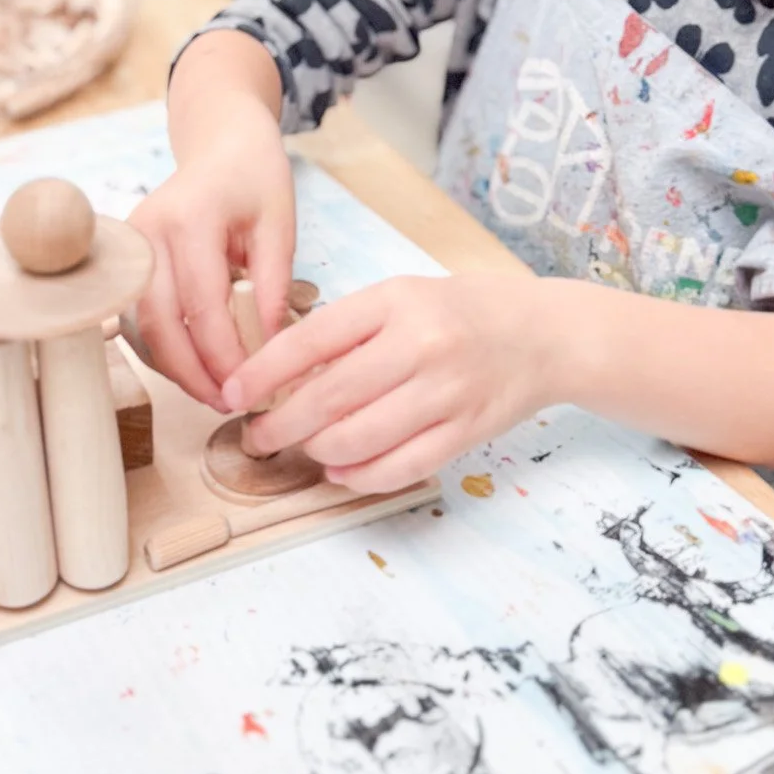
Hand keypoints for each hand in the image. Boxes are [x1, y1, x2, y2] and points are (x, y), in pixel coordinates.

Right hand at [129, 93, 295, 409]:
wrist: (220, 141)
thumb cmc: (255, 178)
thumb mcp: (280, 225)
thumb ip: (273, 285)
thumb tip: (270, 351)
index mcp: (189, 218)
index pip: (202, 304)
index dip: (224, 355)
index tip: (250, 387)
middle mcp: (148, 232)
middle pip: (159, 322)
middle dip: (192, 372)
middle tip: (228, 403)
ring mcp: (131, 244)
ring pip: (141, 325)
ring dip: (174, 366)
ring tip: (213, 392)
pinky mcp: (128, 258)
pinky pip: (139, 315)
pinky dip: (163, 347)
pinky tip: (194, 367)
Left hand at [226, 271, 556, 493]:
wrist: (543, 335)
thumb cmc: (460, 313)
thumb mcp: (401, 297)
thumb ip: (348, 332)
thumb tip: (283, 380)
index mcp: (395, 302)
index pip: (310, 340)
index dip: (261, 374)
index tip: (231, 394)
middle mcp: (421, 344)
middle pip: (328, 398)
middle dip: (279, 426)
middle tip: (256, 437)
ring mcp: (446, 392)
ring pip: (358, 439)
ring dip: (317, 453)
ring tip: (305, 449)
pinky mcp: (466, 432)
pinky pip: (400, 467)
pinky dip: (360, 476)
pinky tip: (340, 471)